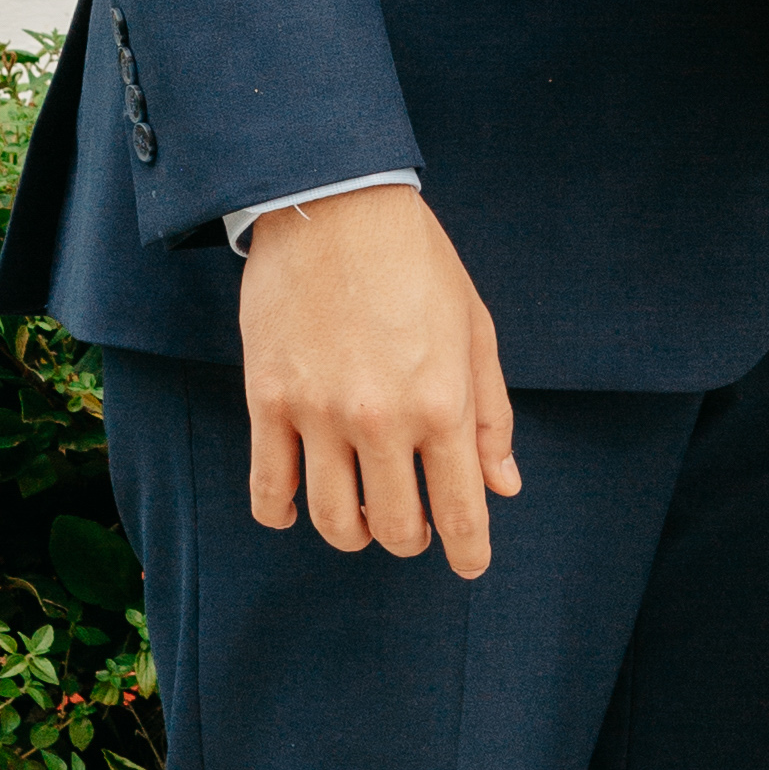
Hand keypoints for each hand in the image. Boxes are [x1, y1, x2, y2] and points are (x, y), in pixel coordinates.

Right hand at [241, 189, 521, 574]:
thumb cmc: (417, 262)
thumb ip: (490, 414)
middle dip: (410, 538)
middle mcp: (382, 419)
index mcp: (443, 403)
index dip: (468, 550)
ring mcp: (319, 413)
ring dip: (352, 532)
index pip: (459, 508)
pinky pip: (268, 489)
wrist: (333, 204)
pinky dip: (282, 513)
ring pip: (332, 520)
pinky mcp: (268, 400)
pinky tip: (295, 508)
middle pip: (395, 526)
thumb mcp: (475, 329)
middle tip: (410, 525)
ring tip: (360, 515)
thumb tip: (501, 486)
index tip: (470, 565)